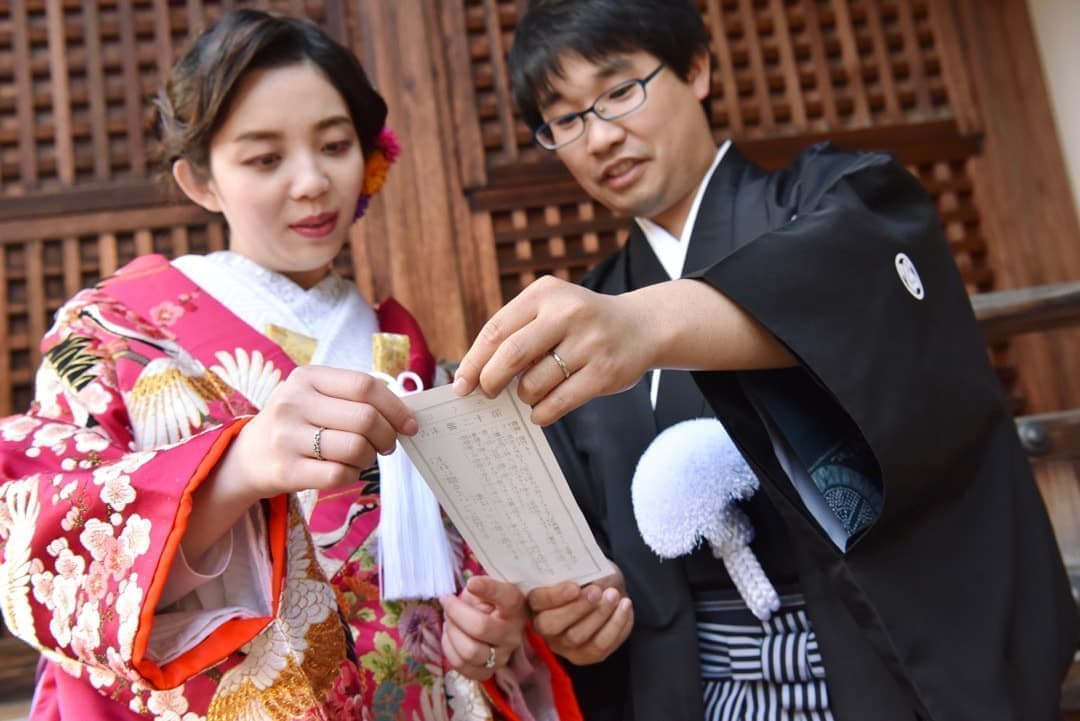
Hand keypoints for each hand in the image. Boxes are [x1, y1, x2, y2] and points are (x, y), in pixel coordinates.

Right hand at [222, 365, 417, 500]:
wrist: (247, 456)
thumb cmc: (297, 423)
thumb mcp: (316, 397)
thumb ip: (355, 398)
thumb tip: (407, 414)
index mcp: (307, 377)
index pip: (365, 385)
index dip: (395, 407)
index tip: (410, 425)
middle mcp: (293, 402)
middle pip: (365, 418)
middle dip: (387, 436)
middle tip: (386, 445)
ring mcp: (286, 436)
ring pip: (356, 447)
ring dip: (369, 457)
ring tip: (360, 457)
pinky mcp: (285, 470)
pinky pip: (339, 475)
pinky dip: (352, 475)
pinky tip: (343, 470)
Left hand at [440, 575, 527, 680]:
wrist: (495, 623)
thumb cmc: (489, 602)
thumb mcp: (488, 587)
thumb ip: (482, 586)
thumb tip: (472, 586)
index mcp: (516, 608)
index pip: (508, 599)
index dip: (489, 589)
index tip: (471, 582)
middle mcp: (512, 635)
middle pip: (480, 627)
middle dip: (455, 612)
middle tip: (447, 601)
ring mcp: (501, 657)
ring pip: (469, 652)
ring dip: (451, 632)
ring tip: (449, 620)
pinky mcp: (487, 671)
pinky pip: (461, 665)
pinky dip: (449, 649)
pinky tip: (450, 635)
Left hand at [453, 275, 654, 424]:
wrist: (640, 327)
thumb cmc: (581, 324)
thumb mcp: (550, 309)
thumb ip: (516, 332)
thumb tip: (475, 374)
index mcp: (545, 294)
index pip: (497, 329)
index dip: (474, 360)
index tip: (462, 383)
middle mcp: (568, 313)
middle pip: (511, 354)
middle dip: (491, 380)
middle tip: (487, 393)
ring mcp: (589, 343)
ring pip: (534, 383)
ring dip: (524, 396)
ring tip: (529, 393)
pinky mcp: (604, 372)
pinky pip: (559, 402)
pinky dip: (542, 412)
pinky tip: (540, 411)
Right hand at [527, 570, 632, 665]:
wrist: (607, 588)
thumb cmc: (590, 576)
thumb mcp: (585, 566)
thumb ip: (582, 571)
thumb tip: (592, 581)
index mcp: (536, 601)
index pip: (538, 601)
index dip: (555, 596)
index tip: (574, 587)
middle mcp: (544, 626)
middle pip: (552, 624)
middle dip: (577, 608)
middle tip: (597, 591)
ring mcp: (563, 644)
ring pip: (577, 636)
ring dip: (599, 615)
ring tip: (614, 595)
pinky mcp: (584, 656)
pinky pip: (600, 647)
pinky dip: (616, 626)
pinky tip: (625, 607)